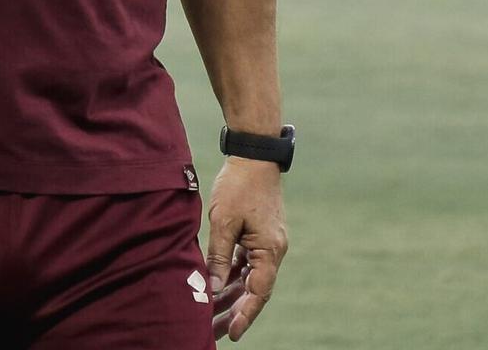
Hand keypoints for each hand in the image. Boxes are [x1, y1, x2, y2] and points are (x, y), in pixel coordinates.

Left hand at [205, 158, 287, 340]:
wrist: (254, 156)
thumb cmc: (238, 186)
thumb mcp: (223, 222)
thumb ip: (219, 257)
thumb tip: (214, 288)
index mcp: (269, 250)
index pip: (258, 292)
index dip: (245, 315)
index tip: (232, 333)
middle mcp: (274, 251)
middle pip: (255, 290)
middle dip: (236, 311)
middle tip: (216, 331)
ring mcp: (269, 243)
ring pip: (251, 278)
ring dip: (233, 295)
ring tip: (212, 313)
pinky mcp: (261, 236)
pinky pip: (249, 263)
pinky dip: (235, 276)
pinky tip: (219, 287)